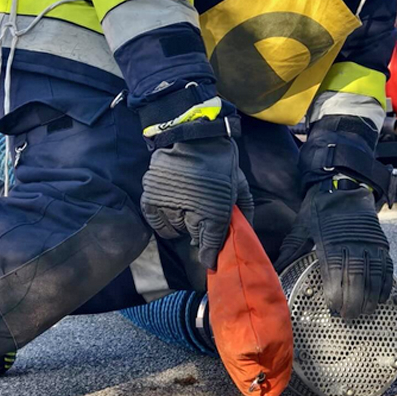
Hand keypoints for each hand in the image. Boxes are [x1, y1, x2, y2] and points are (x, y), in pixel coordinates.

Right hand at [141, 137, 253, 269]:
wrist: (194, 136)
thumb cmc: (220, 161)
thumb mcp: (239, 186)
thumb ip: (244, 213)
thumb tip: (244, 235)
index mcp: (215, 211)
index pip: (210, 246)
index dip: (211, 253)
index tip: (212, 259)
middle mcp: (190, 211)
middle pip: (193, 238)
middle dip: (199, 232)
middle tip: (202, 218)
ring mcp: (169, 204)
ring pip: (175, 229)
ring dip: (182, 224)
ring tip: (188, 208)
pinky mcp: (152, 197)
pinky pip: (157, 221)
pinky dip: (164, 220)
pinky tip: (173, 210)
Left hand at [276, 178, 392, 318]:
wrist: (344, 186)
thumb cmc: (320, 209)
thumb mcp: (302, 226)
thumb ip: (291, 249)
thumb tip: (274, 267)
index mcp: (330, 242)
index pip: (334, 273)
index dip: (335, 292)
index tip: (333, 308)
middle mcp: (352, 244)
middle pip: (356, 278)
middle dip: (354, 300)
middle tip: (349, 317)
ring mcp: (369, 244)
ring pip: (373, 275)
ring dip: (370, 296)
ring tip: (365, 312)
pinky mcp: (381, 243)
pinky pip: (386, 267)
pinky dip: (385, 283)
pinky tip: (380, 297)